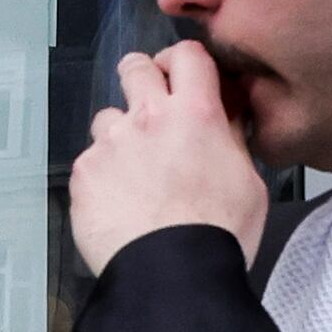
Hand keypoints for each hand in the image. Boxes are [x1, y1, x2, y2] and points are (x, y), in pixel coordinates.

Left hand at [68, 41, 269, 277]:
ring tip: (135, 173)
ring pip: (107, 117)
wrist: (172, 275)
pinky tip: (118, 202)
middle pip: (134, 68)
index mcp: (195, 114)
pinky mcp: (83, 172)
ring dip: (120, 135)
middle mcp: (148, 118)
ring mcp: (110, 143)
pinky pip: (89, 160)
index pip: (186, 56)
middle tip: (151, 107)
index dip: (183, 62)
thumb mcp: (248, 181)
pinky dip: (102, 175)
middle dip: (142, 79)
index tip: (182, 76)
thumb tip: (226, 116)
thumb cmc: (218, 234)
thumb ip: (231, 138)